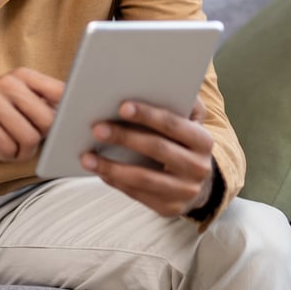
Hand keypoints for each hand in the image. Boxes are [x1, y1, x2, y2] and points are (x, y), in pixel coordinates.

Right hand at [0, 67, 63, 168]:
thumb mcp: (15, 98)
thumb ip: (42, 103)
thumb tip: (74, 117)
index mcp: (23, 76)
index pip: (61, 92)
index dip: (68, 113)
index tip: (66, 125)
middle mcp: (8, 83)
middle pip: (48, 121)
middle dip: (41, 139)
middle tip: (27, 141)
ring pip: (29, 138)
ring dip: (23, 152)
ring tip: (12, 147)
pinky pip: (8, 148)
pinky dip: (6, 155)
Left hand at [81, 97, 214, 217]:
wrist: (199, 184)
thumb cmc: (183, 143)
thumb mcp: (189, 122)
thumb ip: (179, 102)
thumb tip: (155, 80)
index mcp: (203, 140)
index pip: (173, 124)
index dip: (148, 115)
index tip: (122, 106)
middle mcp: (198, 167)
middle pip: (157, 149)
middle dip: (124, 137)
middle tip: (97, 128)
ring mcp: (184, 191)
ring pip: (144, 178)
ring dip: (112, 166)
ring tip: (87, 157)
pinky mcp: (169, 209)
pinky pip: (137, 194)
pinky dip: (115, 181)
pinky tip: (98, 170)